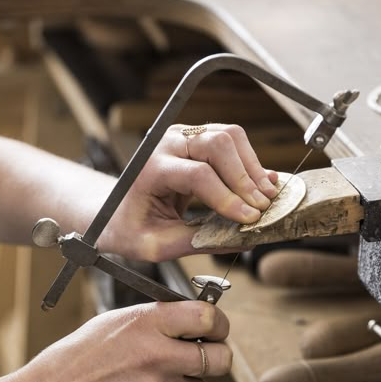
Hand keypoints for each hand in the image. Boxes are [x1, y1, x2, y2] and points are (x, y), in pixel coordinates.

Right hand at [17, 300, 231, 381]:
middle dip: (216, 358)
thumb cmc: (77, 356)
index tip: (216, 330)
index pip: (208, 318)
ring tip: (163, 380)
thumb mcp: (114, 321)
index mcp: (147, 321)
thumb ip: (155, 319)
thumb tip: (192, 321)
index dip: (220, 325)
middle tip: (203, 357)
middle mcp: (155, 354)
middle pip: (220, 359)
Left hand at [101, 124, 277, 260]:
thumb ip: (196, 244)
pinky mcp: (196, 138)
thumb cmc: (128, 228)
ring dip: (252, 166)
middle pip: (216, 144)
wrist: (114, 209)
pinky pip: (231, 139)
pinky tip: (261, 183)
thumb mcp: (155, 245)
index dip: (227, 197)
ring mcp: (181, 136)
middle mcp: (166, 144)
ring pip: (228, 136)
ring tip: (266, 196)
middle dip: (244, 177)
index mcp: (150, 169)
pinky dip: (249, 160)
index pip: (197, 175)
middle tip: (262, 207)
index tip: (249, 218)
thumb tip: (241, 242)